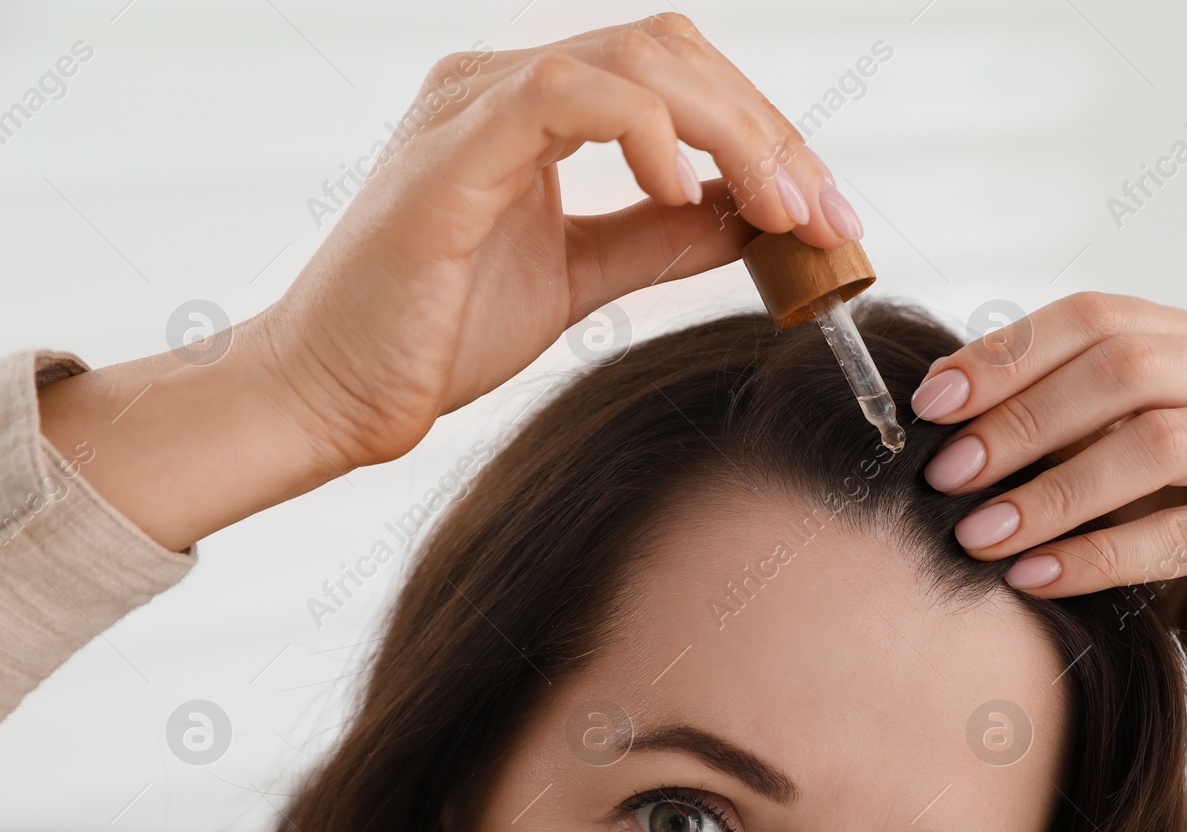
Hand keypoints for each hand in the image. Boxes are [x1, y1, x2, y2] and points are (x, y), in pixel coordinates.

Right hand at [39, 13, 865, 551]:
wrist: (333, 395)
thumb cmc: (435, 335)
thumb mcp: (579, 276)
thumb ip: (659, 237)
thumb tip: (747, 218)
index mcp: (529, 112)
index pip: (673, 77)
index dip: (761, 133)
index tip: (823, 210)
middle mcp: (499, 88)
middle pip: (671, 52)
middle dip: (767, 130)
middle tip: (824, 212)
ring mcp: (472, 107)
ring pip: (637, 61)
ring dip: (730, 132)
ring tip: (778, 208)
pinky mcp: (452, 151)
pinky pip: (568, 99)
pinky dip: (646, 133)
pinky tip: (680, 192)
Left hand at [909, 291, 1186, 763]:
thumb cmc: (1178, 535)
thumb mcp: (1109, 466)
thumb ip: (1052, 426)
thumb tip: (936, 405)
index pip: (1096, 317)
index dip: (1007, 355)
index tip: (930, 405)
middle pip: (1126, 369)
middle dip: (1021, 422)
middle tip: (946, 477)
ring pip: (1159, 445)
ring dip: (1054, 493)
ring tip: (979, 534)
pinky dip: (1100, 557)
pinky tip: (1036, 579)